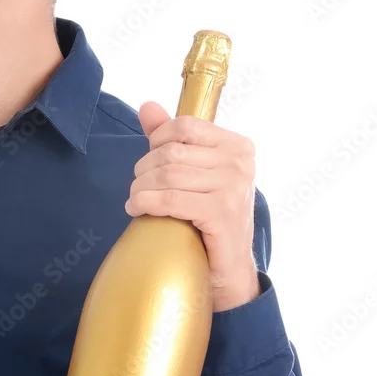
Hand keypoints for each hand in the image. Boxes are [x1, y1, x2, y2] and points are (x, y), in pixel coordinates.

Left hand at [125, 101, 260, 311]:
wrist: (229, 269)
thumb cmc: (209, 218)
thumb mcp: (194, 172)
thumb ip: (171, 137)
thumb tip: (147, 106)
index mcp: (238, 145)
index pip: (184, 126)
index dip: (156, 142)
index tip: (150, 163)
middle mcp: (240, 162)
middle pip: (171, 152)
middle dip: (144, 170)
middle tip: (138, 188)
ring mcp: (233, 186)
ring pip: (167, 175)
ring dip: (141, 188)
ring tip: (136, 200)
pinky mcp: (221, 212)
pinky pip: (170, 199)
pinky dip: (146, 203)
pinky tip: (137, 209)